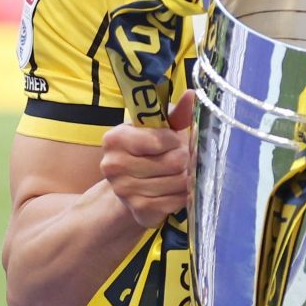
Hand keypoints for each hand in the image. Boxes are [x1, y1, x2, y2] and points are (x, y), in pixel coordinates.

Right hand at [100, 90, 193, 226]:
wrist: (133, 184)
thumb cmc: (150, 148)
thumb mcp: (159, 127)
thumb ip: (176, 114)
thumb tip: (192, 95)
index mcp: (115, 138)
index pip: (162, 140)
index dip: (176, 140)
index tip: (173, 140)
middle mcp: (113, 166)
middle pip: (174, 163)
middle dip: (185, 159)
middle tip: (180, 158)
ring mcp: (124, 190)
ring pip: (179, 183)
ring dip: (187, 178)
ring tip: (179, 173)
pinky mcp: (139, 210)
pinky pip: (176, 201)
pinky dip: (183, 195)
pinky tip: (176, 189)